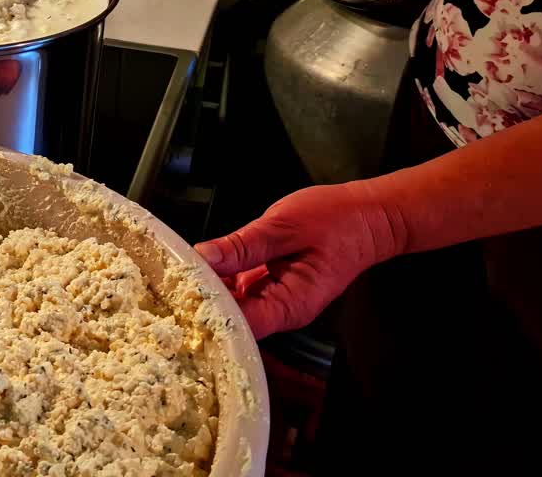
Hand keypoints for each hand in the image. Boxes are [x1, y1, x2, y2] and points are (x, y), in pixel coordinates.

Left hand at [194, 182, 403, 339]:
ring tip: (182, 271)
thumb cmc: (338, 221)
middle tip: (171, 280)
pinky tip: (206, 264)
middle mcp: (282, 311)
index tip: (181, 292)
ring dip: (210, 288)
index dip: (207, 309)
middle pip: (232, 319)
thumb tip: (204, 256)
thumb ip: (242, 245)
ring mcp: (277, 300)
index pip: (238, 323)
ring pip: (233, 304)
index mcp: (289, 305)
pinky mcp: (273, 286)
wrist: (370, 217)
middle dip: (202, 300)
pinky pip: (241, 289)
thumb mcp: (284, 226)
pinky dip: (224, 278)